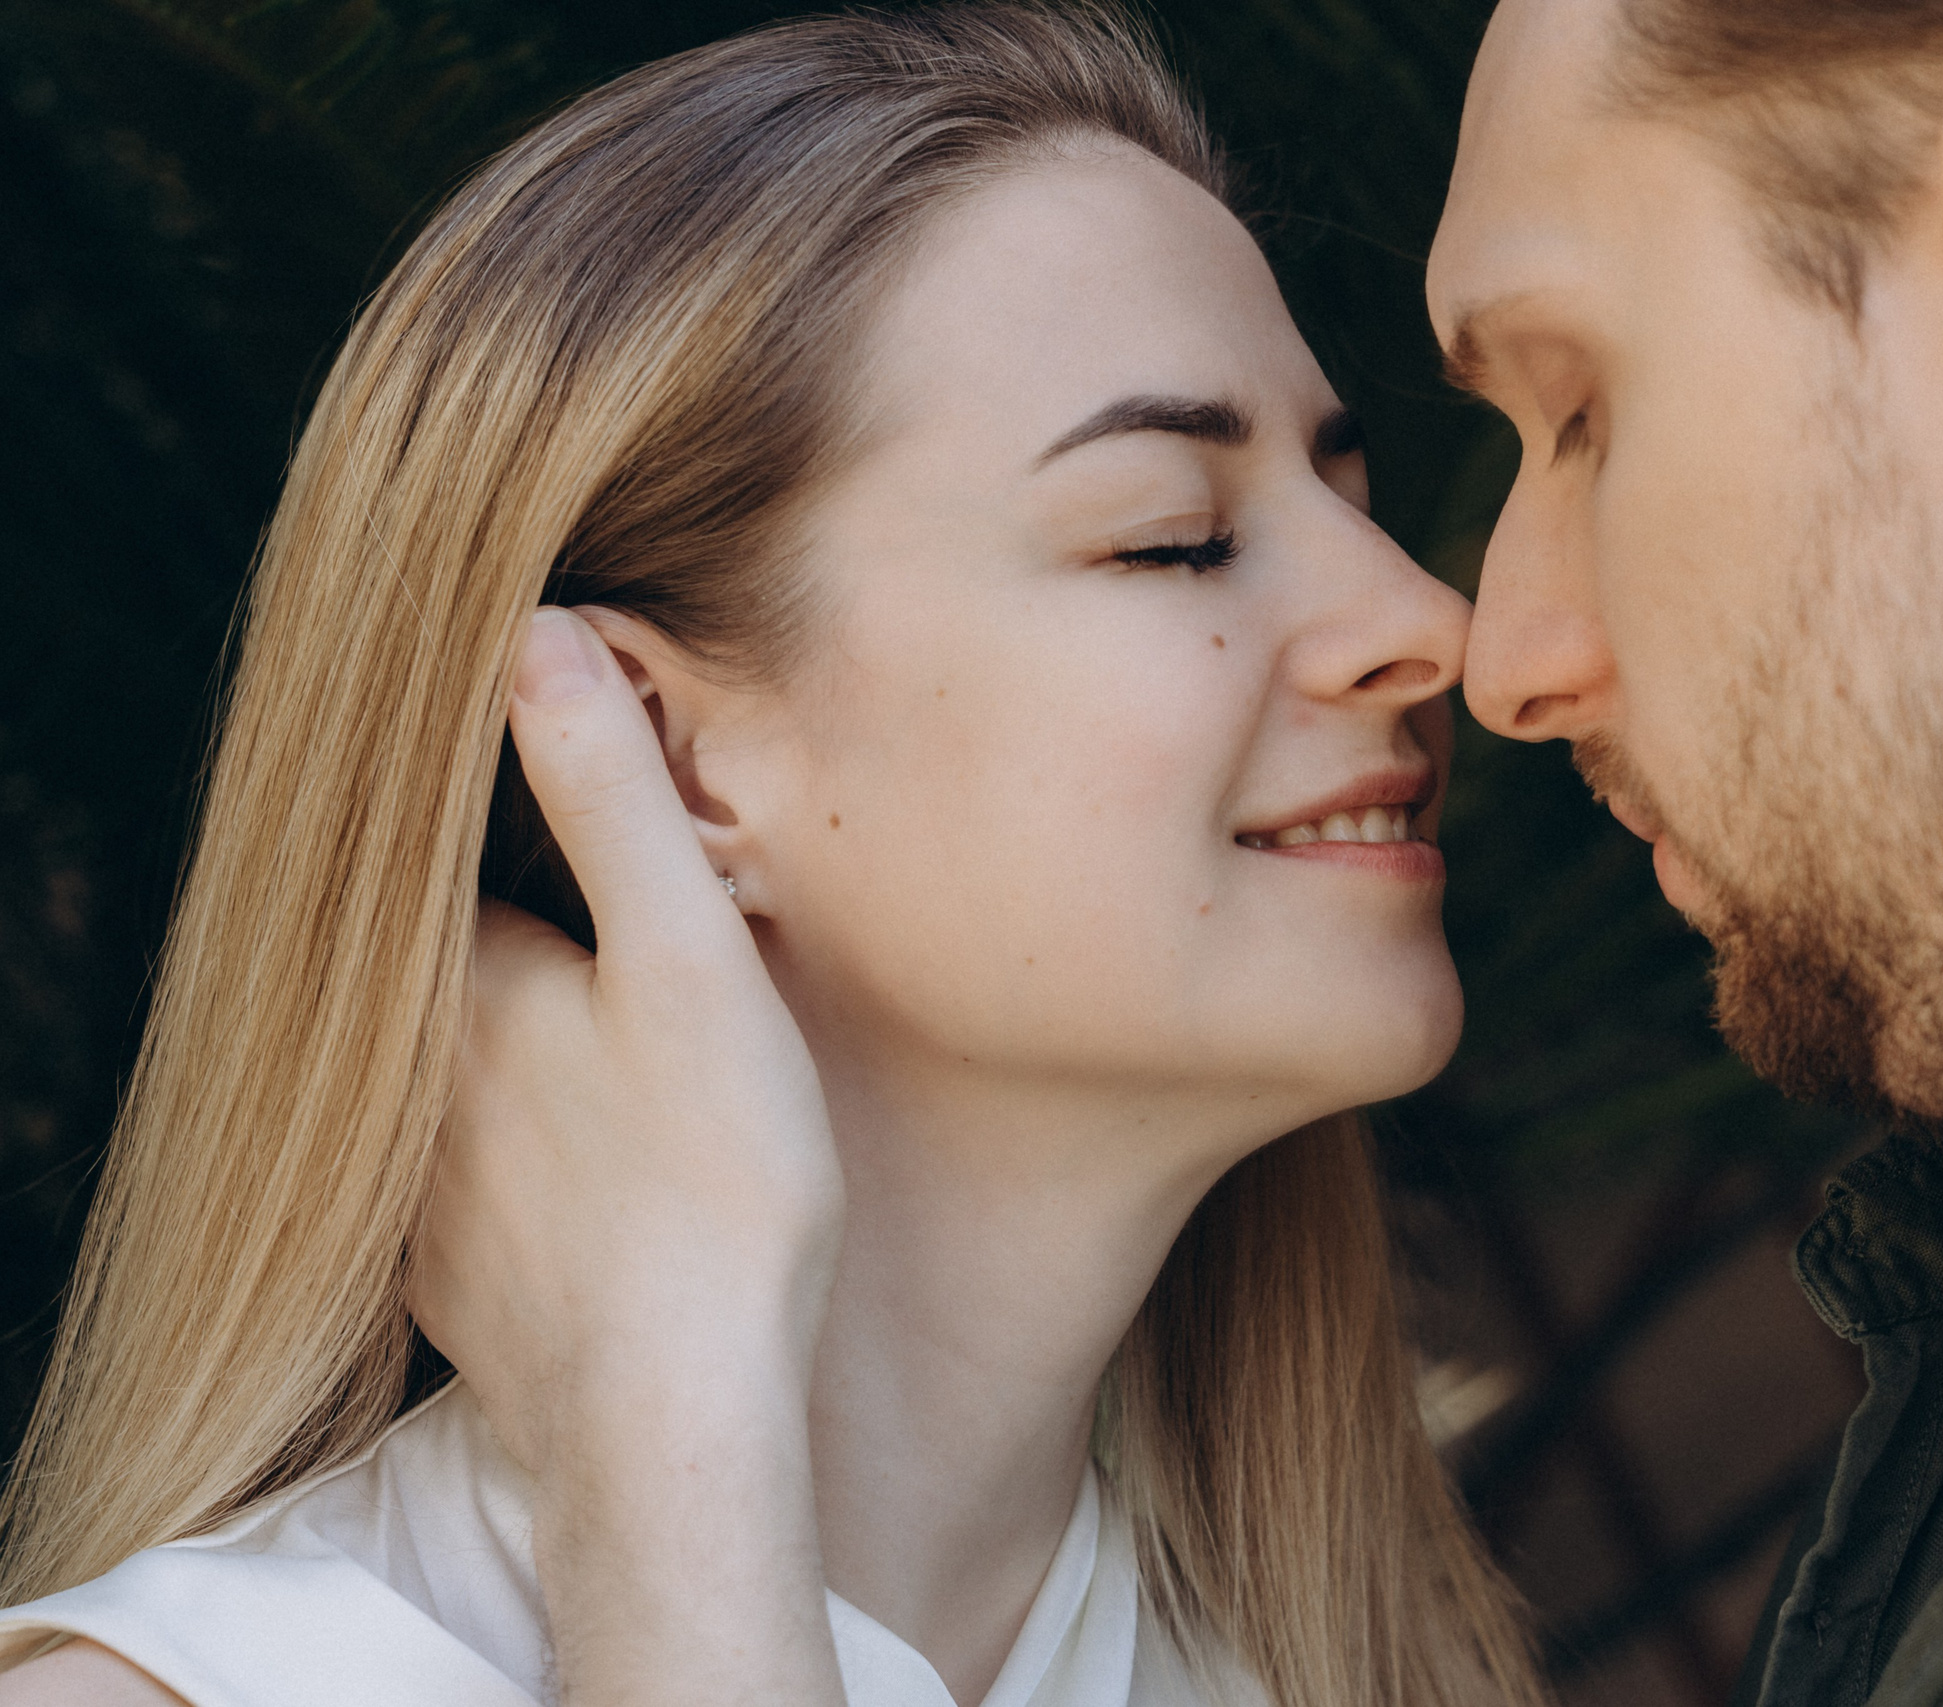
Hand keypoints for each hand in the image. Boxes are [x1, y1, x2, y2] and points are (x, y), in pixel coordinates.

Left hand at [408, 606, 846, 1705]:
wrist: (677, 1415)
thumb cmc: (710, 1180)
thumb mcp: (691, 960)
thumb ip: (611, 796)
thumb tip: (530, 632)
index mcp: (461, 982)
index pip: (448, 861)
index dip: (507, 825)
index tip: (562, 802)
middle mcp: (410, 1084)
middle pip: (446, 971)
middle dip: (512, 939)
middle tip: (601, 933)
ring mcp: (418, 1193)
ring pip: (449, 1083)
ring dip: (507, 1057)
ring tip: (596, 1053)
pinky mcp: (448, 1282)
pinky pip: (462, 1184)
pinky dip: (509, 1160)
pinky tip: (578, 1173)